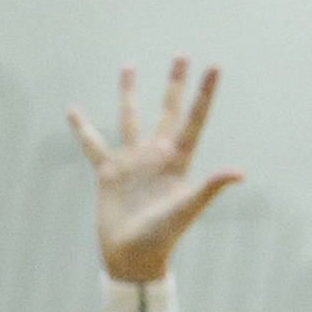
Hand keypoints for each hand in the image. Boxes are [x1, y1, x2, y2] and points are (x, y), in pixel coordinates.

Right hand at [68, 60, 241, 283]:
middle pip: (167, 110)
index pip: (193, 119)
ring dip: (130, 92)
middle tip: (181, 55)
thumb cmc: (162, 236)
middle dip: (174, 83)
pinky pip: (92, 143)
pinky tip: (72, 110)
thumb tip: (239, 173)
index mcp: (178, 160)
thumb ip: (209, 188)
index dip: (204, 94)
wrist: (131, 256)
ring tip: (129, 65)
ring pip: (130, 117)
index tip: (214, 66)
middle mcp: (156, 155)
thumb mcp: (186, 209)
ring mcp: (132, 161)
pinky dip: (82, 128)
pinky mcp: (108, 171)